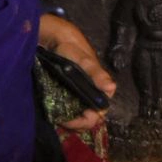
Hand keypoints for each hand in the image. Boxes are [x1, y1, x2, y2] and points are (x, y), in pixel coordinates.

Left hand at [39, 14, 115, 130]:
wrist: (53, 38)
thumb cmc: (71, 47)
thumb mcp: (83, 60)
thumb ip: (96, 73)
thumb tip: (111, 87)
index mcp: (101, 88)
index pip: (98, 113)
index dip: (85, 120)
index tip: (68, 120)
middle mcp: (91, 93)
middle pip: (89, 117)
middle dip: (76, 123)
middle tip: (59, 121)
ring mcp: (78, 94)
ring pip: (78, 114)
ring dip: (68, 120)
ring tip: (53, 117)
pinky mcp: (66, 93)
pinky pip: (67, 109)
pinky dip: (60, 113)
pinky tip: (51, 112)